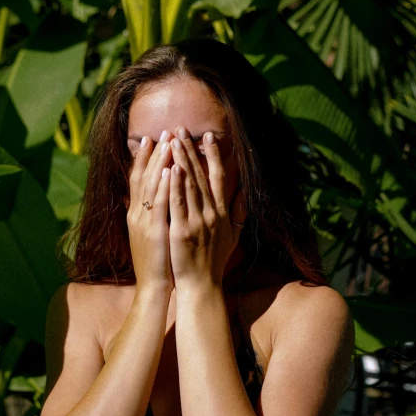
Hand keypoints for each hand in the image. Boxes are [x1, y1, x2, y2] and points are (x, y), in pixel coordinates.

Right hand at [127, 131, 172, 293]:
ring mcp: (144, 222)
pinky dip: (162, 186)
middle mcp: (137, 214)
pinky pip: (159, 205)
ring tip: (167, 143)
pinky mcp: (154, 232)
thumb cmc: (156, 262)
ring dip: (158, 163)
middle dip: (154, 154)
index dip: (144, 159)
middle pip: (143, 177)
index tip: (152, 139)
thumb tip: (139, 200)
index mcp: (137, 214)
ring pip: (150, 186)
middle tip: (163, 132)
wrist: (153, 287)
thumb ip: (145, 215)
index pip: (139, 180)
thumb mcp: (147, 234)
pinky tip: (168, 171)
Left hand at [168, 127, 246, 288]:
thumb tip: (246, 191)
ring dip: (181, 160)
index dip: (213, 156)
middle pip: (201, 176)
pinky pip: (178, 203)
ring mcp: (198, 221)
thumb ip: (239, 212)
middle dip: (191, 150)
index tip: (208, 136)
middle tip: (182, 129)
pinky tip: (170, 169)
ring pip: (189, 185)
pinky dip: (174, 185)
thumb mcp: (233, 235)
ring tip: (173, 140)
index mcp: (223, 212)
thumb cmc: (215, 262)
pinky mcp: (182, 231)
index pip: (218, 177)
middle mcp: (213, 213)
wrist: (202, 286)